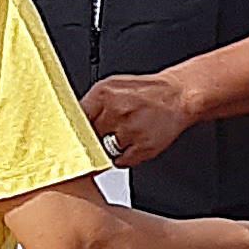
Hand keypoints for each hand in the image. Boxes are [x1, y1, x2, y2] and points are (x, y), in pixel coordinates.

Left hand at [84, 70, 200, 166]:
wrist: (178, 96)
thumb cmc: (146, 93)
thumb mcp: (114, 87)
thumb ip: (92, 104)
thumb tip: (71, 122)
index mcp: (104, 94)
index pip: (75, 120)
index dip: (75, 130)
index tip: (75, 136)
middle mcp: (116, 111)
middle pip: (88, 138)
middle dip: (94, 138)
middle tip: (108, 131)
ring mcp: (130, 130)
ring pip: (104, 152)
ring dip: (110, 148)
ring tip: (124, 135)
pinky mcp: (143, 147)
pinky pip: (121, 162)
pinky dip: (124, 156)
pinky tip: (134, 142)